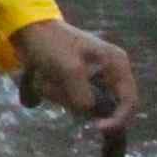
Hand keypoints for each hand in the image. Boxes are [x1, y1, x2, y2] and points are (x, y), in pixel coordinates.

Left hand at [11, 17, 136, 135]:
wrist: (28, 28)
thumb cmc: (50, 42)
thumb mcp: (68, 67)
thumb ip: (82, 94)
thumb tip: (88, 112)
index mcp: (117, 64)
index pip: (129, 101)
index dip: (117, 119)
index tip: (97, 128)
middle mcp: (111, 72)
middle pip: (106, 107)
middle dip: (79, 103)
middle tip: (55, 91)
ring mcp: (95, 78)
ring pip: (86, 106)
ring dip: (64, 98)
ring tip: (45, 80)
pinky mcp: (78, 82)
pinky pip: (73, 100)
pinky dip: (58, 95)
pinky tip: (43, 80)